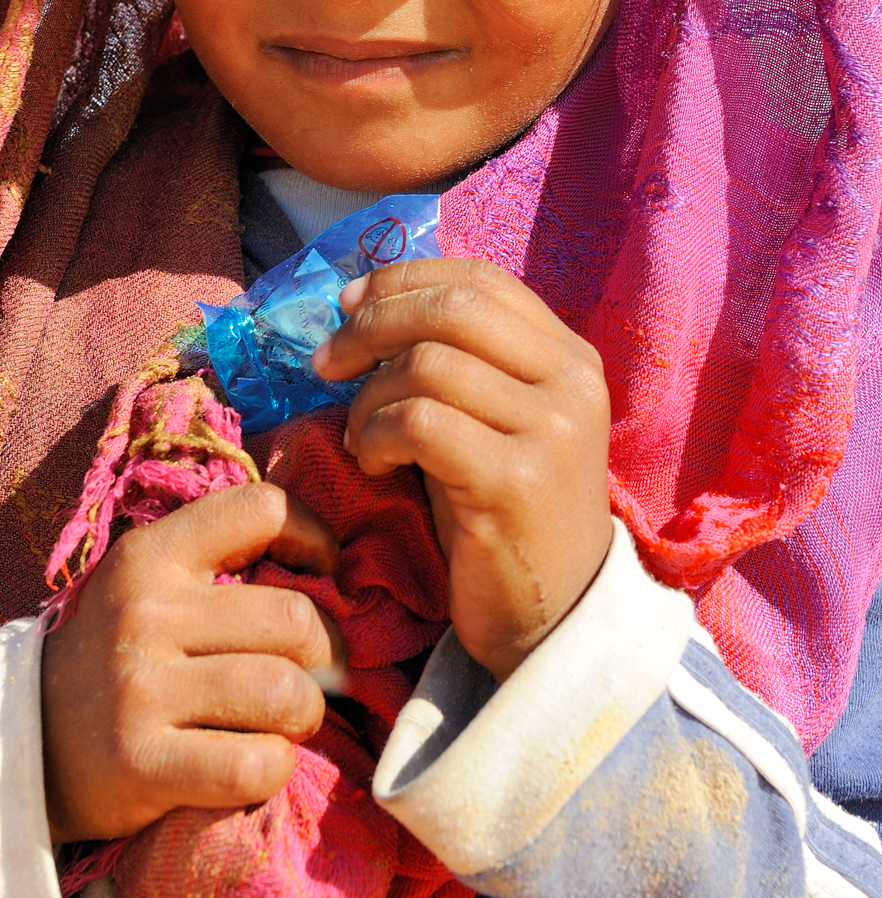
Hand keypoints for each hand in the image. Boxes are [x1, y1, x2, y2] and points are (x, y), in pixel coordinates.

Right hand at [41, 484, 344, 841]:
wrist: (23, 744)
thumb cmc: (113, 659)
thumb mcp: (145, 588)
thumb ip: (218, 566)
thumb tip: (332, 570)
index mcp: (149, 555)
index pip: (260, 507)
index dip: (313, 536)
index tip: (323, 572)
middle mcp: (144, 611)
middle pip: (294, 617)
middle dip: (326, 655)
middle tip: (313, 676)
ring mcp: (140, 688)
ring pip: (284, 692)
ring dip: (305, 715)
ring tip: (286, 722)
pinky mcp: (141, 762)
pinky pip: (254, 764)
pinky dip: (274, 768)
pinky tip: (255, 763)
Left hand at [314, 258, 611, 682]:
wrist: (552, 618)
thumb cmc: (500, 511)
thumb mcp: (490, 419)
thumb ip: (453, 357)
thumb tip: (359, 299)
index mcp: (568, 356)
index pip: (479, 280)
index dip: (402, 281)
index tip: (347, 306)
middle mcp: (571, 383)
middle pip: (451, 310)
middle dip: (371, 326)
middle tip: (326, 363)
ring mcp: (550, 431)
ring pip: (428, 365)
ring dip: (369, 396)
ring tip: (360, 434)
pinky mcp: (515, 482)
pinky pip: (419, 423)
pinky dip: (375, 435)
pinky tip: (373, 464)